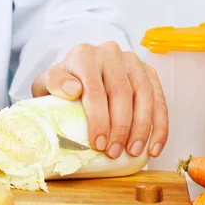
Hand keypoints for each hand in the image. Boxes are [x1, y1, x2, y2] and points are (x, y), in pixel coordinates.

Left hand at [31, 41, 167, 158]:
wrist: (73, 77)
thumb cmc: (60, 86)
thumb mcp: (45, 85)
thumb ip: (53, 83)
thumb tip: (74, 90)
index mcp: (84, 55)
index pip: (95, 89)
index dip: (99, 119)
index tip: (98, 144)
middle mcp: (110, 53)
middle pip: (122, 93)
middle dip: (121, 127)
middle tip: (114, 152)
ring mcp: (132, 61)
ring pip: (145, 95)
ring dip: (142, 128)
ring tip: (134, 152)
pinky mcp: (148, 71)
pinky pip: (159, 99)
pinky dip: (159, 125)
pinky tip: (154, 147)